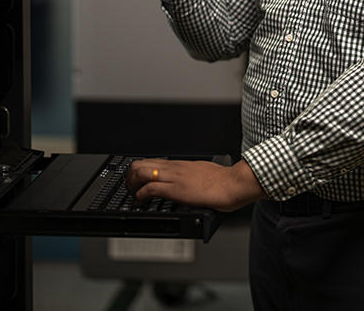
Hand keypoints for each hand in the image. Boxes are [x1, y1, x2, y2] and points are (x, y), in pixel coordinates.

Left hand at [125, 158, 266, 212]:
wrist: (233, 183)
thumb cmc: (224, 181)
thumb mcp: (205, 174)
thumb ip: (194, 177)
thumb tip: (192, 183)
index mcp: (181, 165)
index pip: (153, 162)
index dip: (140, 171)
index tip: (137, 181)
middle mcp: (175, 168)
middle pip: (141, 163)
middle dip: (130, 176)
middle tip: (131, 188)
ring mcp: (174, 177)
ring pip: (141, 172)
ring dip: (131, 184)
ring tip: (133, 195)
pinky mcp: (175, 189)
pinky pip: (149, 188)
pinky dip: (139, 195)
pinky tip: (140, 202)